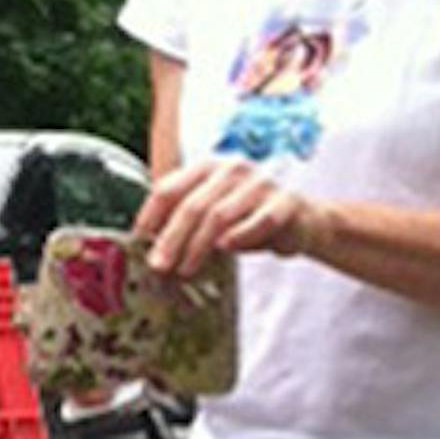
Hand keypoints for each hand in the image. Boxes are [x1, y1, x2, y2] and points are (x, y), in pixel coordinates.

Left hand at [136, 158, 331, 278]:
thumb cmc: (247, 219)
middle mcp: (231, 169)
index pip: (168, 188)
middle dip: (171, 239)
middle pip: (192, 205)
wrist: (301, 222)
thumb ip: (182, 223)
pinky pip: (260, 221)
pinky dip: (241, 235)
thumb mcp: (210, 216)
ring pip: (220, 215)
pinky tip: (227, 248)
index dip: (150, 216)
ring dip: (198, 246)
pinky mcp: (285, 202)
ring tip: (186, 270)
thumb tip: (147, 250)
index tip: (138, 242)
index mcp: (206, 168)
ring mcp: (260, 183)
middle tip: (159, 266)